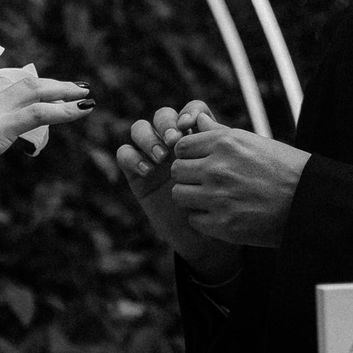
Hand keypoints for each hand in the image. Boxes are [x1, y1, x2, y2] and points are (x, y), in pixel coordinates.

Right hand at [0, 74, 92, 195]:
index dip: (18, 88)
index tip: (35, 92)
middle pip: (19, 82)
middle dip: (47, 84)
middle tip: (69, 87)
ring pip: (35, 91)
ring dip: (63, 91)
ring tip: (84, 95)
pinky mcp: (1, 125)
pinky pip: (40, 112)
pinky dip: (64, 110)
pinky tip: (81, 111)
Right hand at [114, 102, 242, 278]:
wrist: (208, 241)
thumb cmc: (223, 208)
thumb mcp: (227, 177)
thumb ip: (217, 148)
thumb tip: (203, 119)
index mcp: (199, 139)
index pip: (191, 111)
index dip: (188, 112)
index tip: (190, 125)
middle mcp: (174, 145)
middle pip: (163, 116)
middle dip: (166, 123)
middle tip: (174, 141)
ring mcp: (154, 158)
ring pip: (140, 129)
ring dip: (148, 137)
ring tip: (161, 157)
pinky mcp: (137, 175)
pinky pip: (124, 154)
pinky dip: (132, 156)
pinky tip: (147, 171)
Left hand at [169, 118, 310, 248]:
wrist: (310, 201)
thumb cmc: (285, 169)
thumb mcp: (254, 142)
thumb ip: (220, 133)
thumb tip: (197, 119)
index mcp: (226, 143)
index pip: (182, 146)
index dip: (190, 155)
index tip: (201, 163)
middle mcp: (218, 168)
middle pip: (176, 171)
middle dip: (188, 176)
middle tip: (206, 183)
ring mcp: (218, 197)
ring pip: (179, 195)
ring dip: (192, 198)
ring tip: (212, 199)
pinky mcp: (223, 224)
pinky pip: (193, 219)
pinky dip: (204, 219)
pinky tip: (222, 214)